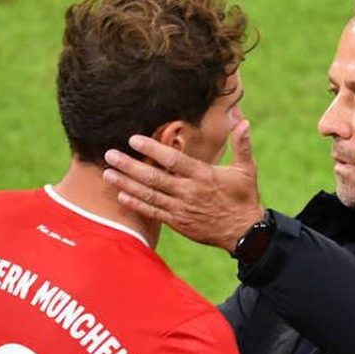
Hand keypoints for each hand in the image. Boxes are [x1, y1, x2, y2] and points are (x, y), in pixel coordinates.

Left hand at [102, 118, 264, 252]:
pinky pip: (153, 212)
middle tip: (110, 155)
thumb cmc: (244, 197)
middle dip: (129, 166)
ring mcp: (181, 209)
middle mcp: (189, 192)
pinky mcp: (178, 223)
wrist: (244, 232)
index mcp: (203, 175)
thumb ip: (242, 144)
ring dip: (127, 184)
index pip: (173, 160)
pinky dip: (137, 204)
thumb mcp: (247, 169)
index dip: (152, 148)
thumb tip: (244, 121)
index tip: (133, 139)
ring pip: (149, 195)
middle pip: (154, 177)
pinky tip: (121, 195)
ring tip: (107, 174)